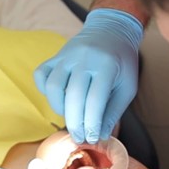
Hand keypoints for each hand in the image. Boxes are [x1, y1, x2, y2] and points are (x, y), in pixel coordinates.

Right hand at [34, 8, 142, 143]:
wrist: (112, 30)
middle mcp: (84, 59)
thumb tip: (101, 135)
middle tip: (79, 137)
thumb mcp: (128, 86)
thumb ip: (114, 110)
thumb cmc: (122, 62)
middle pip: (73, 97)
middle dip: (75, 123)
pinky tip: (57, 99)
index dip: (92, 124)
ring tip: (70, 117)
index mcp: (106, 65)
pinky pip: (41, 75)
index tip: (93, 139)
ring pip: (53, 87)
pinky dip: (44, 90)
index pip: (95, 101)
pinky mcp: (55, 56)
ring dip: (59, 108)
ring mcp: (66, 56)